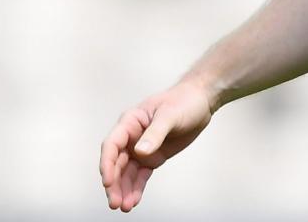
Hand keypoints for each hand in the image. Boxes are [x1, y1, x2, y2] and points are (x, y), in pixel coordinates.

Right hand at [99, 79, 215, 211]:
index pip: (112, 145)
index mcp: (130, 122)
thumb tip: (139, 151)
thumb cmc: (184, 101)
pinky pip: (140, 175)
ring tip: (125, 207)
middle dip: (114, 183)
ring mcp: (141, 148)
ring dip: (123, 189)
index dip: (107, 164)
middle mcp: (131, 137)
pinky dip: (136, 188)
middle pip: (116, 163)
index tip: (108, 181)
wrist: (200, 102)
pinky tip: (133, 200)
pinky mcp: (152, 157)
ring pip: (126, 172)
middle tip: (115, 202)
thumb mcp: (170, 115)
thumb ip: (155, 133)